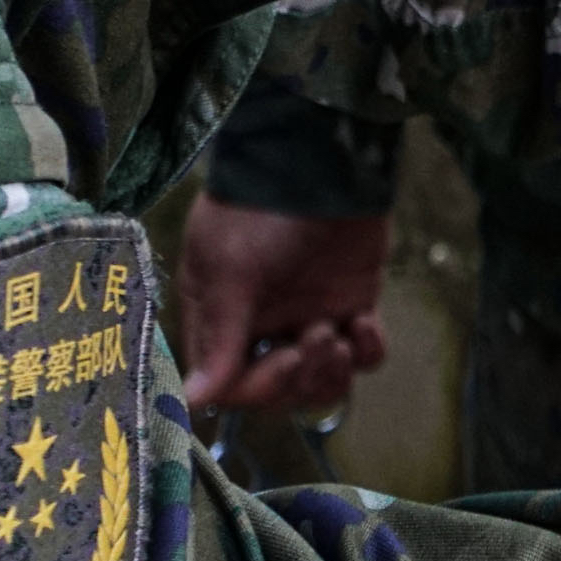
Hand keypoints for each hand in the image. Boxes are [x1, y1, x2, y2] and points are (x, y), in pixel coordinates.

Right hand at [178, 201, 392, 416]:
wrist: (317, 158)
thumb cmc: (259, 211)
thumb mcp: (229, 272)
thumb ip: (219, 338)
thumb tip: (192, 401)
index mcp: (222, 320)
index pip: (232, 387)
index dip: (259, 388)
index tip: (283, 359)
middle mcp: (262, 325)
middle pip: (280, 391)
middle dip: (300, 379)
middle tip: (317, 339)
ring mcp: (308, 314)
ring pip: (321, 381)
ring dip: (331, 373)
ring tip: (339, 334)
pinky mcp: (351, 301)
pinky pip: (363, 353)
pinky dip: (367, 351)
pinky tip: (363, 324)